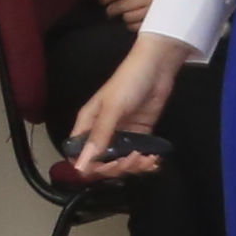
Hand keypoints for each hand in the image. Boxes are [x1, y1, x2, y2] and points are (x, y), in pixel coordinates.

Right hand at [67, 32, 187, 164]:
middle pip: (101, 162)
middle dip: (117, 167)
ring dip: (134, 166)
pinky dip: (145, 162)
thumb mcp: (112, 109)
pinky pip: (137, 156)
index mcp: (87, 124)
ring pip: (121, 162)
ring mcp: (122, 135)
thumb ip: (98, 137)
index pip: (79, 154)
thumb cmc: (128, 83)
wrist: (157, 68)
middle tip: (132, 160)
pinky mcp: (140, 135)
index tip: (107, 168)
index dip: (90, 167)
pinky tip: (154, 160)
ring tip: (148, 160)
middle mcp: (101, 132)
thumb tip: (80, 167)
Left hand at [98, 0, 156, 26]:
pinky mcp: (159, 25)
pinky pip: (138, 27)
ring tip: (126, 15)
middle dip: (113, 8)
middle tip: (110, 10)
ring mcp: (156, 13)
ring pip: (129, 17)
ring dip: (125, 16)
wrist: (201, 2)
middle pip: (123, 4)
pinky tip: (136, 21)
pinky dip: (134, 25)